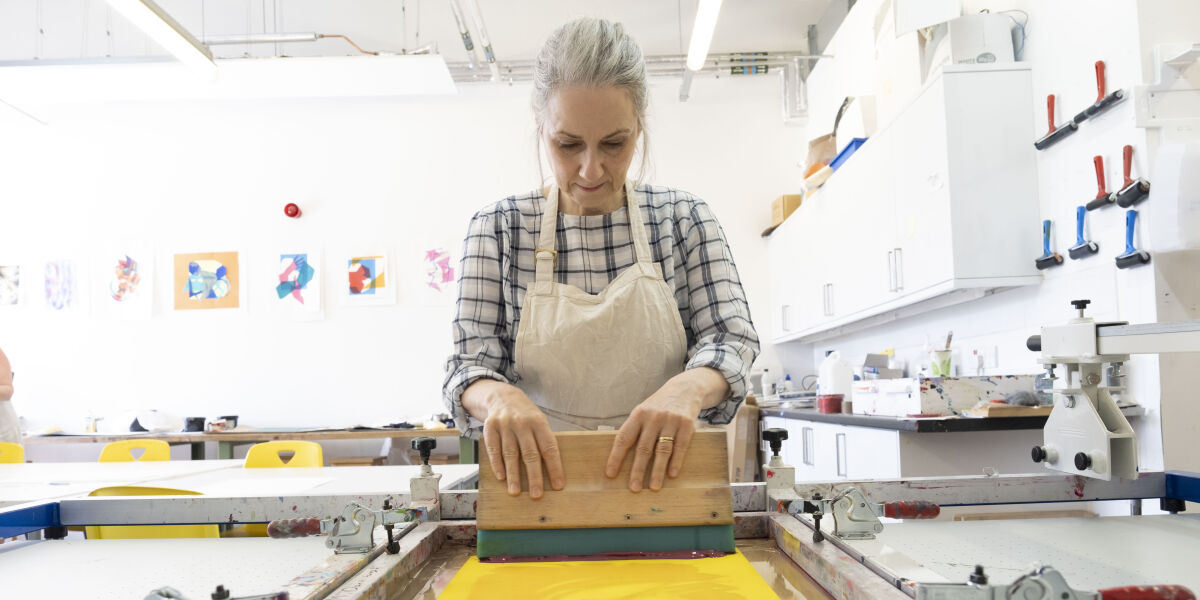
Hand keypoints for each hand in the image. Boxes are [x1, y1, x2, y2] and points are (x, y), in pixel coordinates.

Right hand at [479, 384, 563, 498]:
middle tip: (536, 494)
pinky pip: (494, 449)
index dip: (554, 467)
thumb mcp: (539, 421)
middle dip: (534, 476)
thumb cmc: (526, 415)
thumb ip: (543, 441)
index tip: (558, 485)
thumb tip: (552, 471)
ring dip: (513, 475)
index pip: (549, 447)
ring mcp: (505, 424)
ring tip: (515, 491)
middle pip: (530, 453)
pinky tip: (501, 477)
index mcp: (539, 422)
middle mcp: (522, 423)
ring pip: (510, 454)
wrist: (502, 396)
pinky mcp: (490, 427)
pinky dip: (497, 464)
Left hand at [604, 377, 704, 492]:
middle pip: (643, 448)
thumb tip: (620, 457)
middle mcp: (653, 417)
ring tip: (654, 487)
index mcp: (638, 415)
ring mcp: (671, 420)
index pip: (624, 438)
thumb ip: (635, 429)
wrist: (685, 388)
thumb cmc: (659, 406)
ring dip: (658, 471)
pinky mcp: (686, 424)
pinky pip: (680, 446)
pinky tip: (672, 474)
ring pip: (662, 450)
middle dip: (638, 470)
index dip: (616, 457)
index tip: (610, 474)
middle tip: (634, 488)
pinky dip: (676, 461)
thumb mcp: (643, 411)